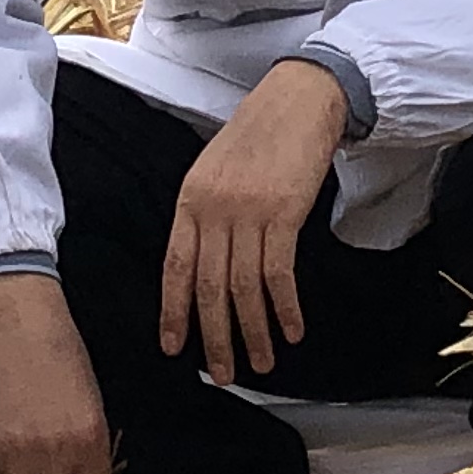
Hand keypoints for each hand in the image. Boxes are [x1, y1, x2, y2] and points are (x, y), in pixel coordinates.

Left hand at [161, 58, 348, 385]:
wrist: (298, 101)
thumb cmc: (260, 136)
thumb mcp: (215, 170)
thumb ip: (205, 214)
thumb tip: (203, 266)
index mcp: (190, 200)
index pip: (174, 268)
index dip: (174, 313)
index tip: (174, 347)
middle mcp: (213, 209)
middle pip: (208, 287)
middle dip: (215, 337)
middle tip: (222, 372)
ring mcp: (247, 212)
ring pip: (244, 289)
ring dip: (254, 333)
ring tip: (262, 362)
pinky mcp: (283, 214)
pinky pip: (279, 275)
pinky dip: (285, 309)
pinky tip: (292, 330)